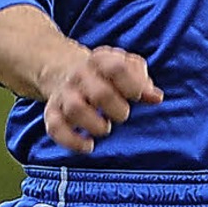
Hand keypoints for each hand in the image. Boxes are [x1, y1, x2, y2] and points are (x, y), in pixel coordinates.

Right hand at [43, 45, 163, 153]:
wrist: (64, 69)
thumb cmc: (104, 73)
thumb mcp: (124, 65)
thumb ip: (141, 79)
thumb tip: (156, 97)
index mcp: (100, 60)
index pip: (116, 68)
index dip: (133, 85)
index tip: (140, 97)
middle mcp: (80, 75)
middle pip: (99, 93)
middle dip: (117, 110)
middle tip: (123, 115)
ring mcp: (64, 93)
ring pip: (76, 109)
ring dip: (95, 125)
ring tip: (106, 128)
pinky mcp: (51, 111)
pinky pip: (56, 128)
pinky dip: (72, 141)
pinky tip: (89, 146)